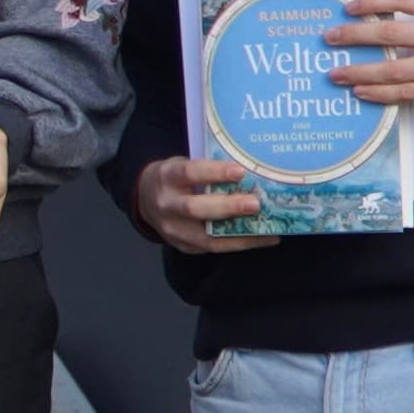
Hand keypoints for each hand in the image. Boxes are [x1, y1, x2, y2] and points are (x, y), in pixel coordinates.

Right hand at [134, 154, 271, 256]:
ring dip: (239, 233)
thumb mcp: (183, 165)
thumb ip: (208, 169)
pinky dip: (240, 243)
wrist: (146, 200)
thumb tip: (252, 171)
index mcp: (166, 177)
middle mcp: (166, 205)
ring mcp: (172, 229)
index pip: (188, 173)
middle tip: (254, 204)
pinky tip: (263, 238)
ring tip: (267, 229)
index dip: (214, 173)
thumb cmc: (176, 179)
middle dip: (227, 207)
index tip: (240, 172)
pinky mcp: (183, 245)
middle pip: (195, 208)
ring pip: (205, 236)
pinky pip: (213, 247)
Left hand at [324, 0, 413, 113]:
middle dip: (353, 36)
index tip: (347, 8)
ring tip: (335, 73)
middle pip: (389, 34)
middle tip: (329, 38)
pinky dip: (379, 93)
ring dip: (358, 72)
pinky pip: (406, 93)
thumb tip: (376, 13)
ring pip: (393, 69)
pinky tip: (361, 91)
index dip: (370, 1)